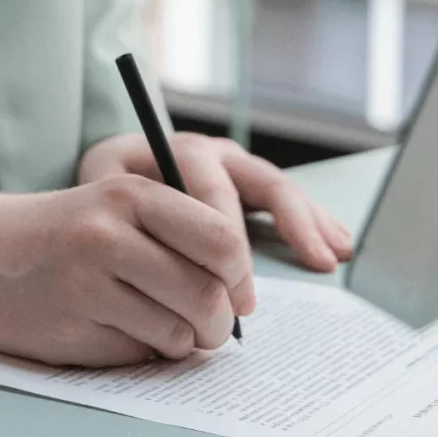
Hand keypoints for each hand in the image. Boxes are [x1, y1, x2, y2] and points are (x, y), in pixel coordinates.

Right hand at [0, 175, 248, 366]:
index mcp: (128, 195)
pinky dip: (141, 350)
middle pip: (206, 295)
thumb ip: (177, 234)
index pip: (222, 240)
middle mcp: (107, 235)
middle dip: (219, 323)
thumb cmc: (59, 232)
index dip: (241, 276)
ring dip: (181, 341)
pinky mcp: (70, 327)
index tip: (235, 292)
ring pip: (178, 332)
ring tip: (158, 326)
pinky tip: (115, 329)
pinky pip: (139, 353)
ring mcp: (86, 285)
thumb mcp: (115, 205)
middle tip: (210, 327)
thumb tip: (241, 294)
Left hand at [77, 132, 352, 272]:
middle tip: (298, 273)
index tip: (234, 284)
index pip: (213, 189)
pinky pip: (289, 199)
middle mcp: (213, 154)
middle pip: (260, 182)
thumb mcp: (101, 195)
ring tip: (331, 256)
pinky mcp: (251, 185)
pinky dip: (314, 222)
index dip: (228, 238)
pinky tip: (336, 246)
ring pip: (281, 188)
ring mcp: (236, 166)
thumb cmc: (104, 193)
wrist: (108, 175)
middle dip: (283, 229)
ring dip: (310, 222)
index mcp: (179, 152)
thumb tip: (154, 259)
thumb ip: (125, 215)